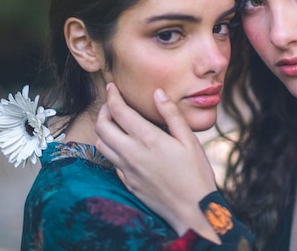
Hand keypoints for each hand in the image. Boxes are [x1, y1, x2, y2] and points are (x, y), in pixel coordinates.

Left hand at [95, 83, 218, 241]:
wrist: (192, 210)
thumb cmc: (196, 173)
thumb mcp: (189, 140)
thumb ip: (171, 114)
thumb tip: (158, 93)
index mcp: (148, 139)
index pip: (120, 112)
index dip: (112, 96)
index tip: (111, 87)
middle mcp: (132, 153)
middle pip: (102, 126)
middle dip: (104, 110)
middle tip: (113, 104)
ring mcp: (127, 169)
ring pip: (101, 144)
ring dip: (104, 130)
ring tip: (116, 123)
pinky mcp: (127, 182)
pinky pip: (111, 161)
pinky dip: (111, 148)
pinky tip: (125, 146)